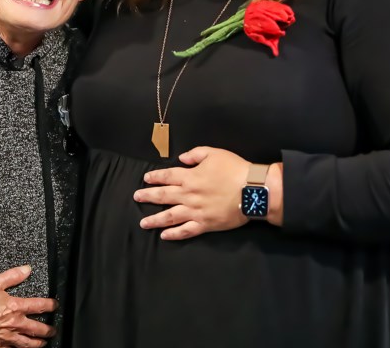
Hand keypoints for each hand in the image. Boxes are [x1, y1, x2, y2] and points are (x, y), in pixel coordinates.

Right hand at [0, 265, 56, 347]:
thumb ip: (13, 275)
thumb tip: (27, 269)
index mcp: (15, 307)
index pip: (39, 306)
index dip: (50, 305)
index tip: (55, 306)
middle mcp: (14, 324)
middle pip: (37, 329)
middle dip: (48, 330)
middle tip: (53, 330)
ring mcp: (6, 337)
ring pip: (27, 343)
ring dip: (37, 344)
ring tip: (43, 344)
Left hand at [133, 146, 248, 240]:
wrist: (252, 190)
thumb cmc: (234, 169)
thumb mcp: (214, 153)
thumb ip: (195, 154)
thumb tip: (181, 158)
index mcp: (190, 177)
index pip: (167, 176)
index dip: (155, 177)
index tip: (146, 179)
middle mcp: (189, 195)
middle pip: (163, 196)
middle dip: (148, 196)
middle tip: (136, 198)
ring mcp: (195, 211)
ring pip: (170, 216)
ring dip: (155, 219)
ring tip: (143, 223)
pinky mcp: (205, 224)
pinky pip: (186, 231)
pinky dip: (174, 234)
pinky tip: (164, 236)